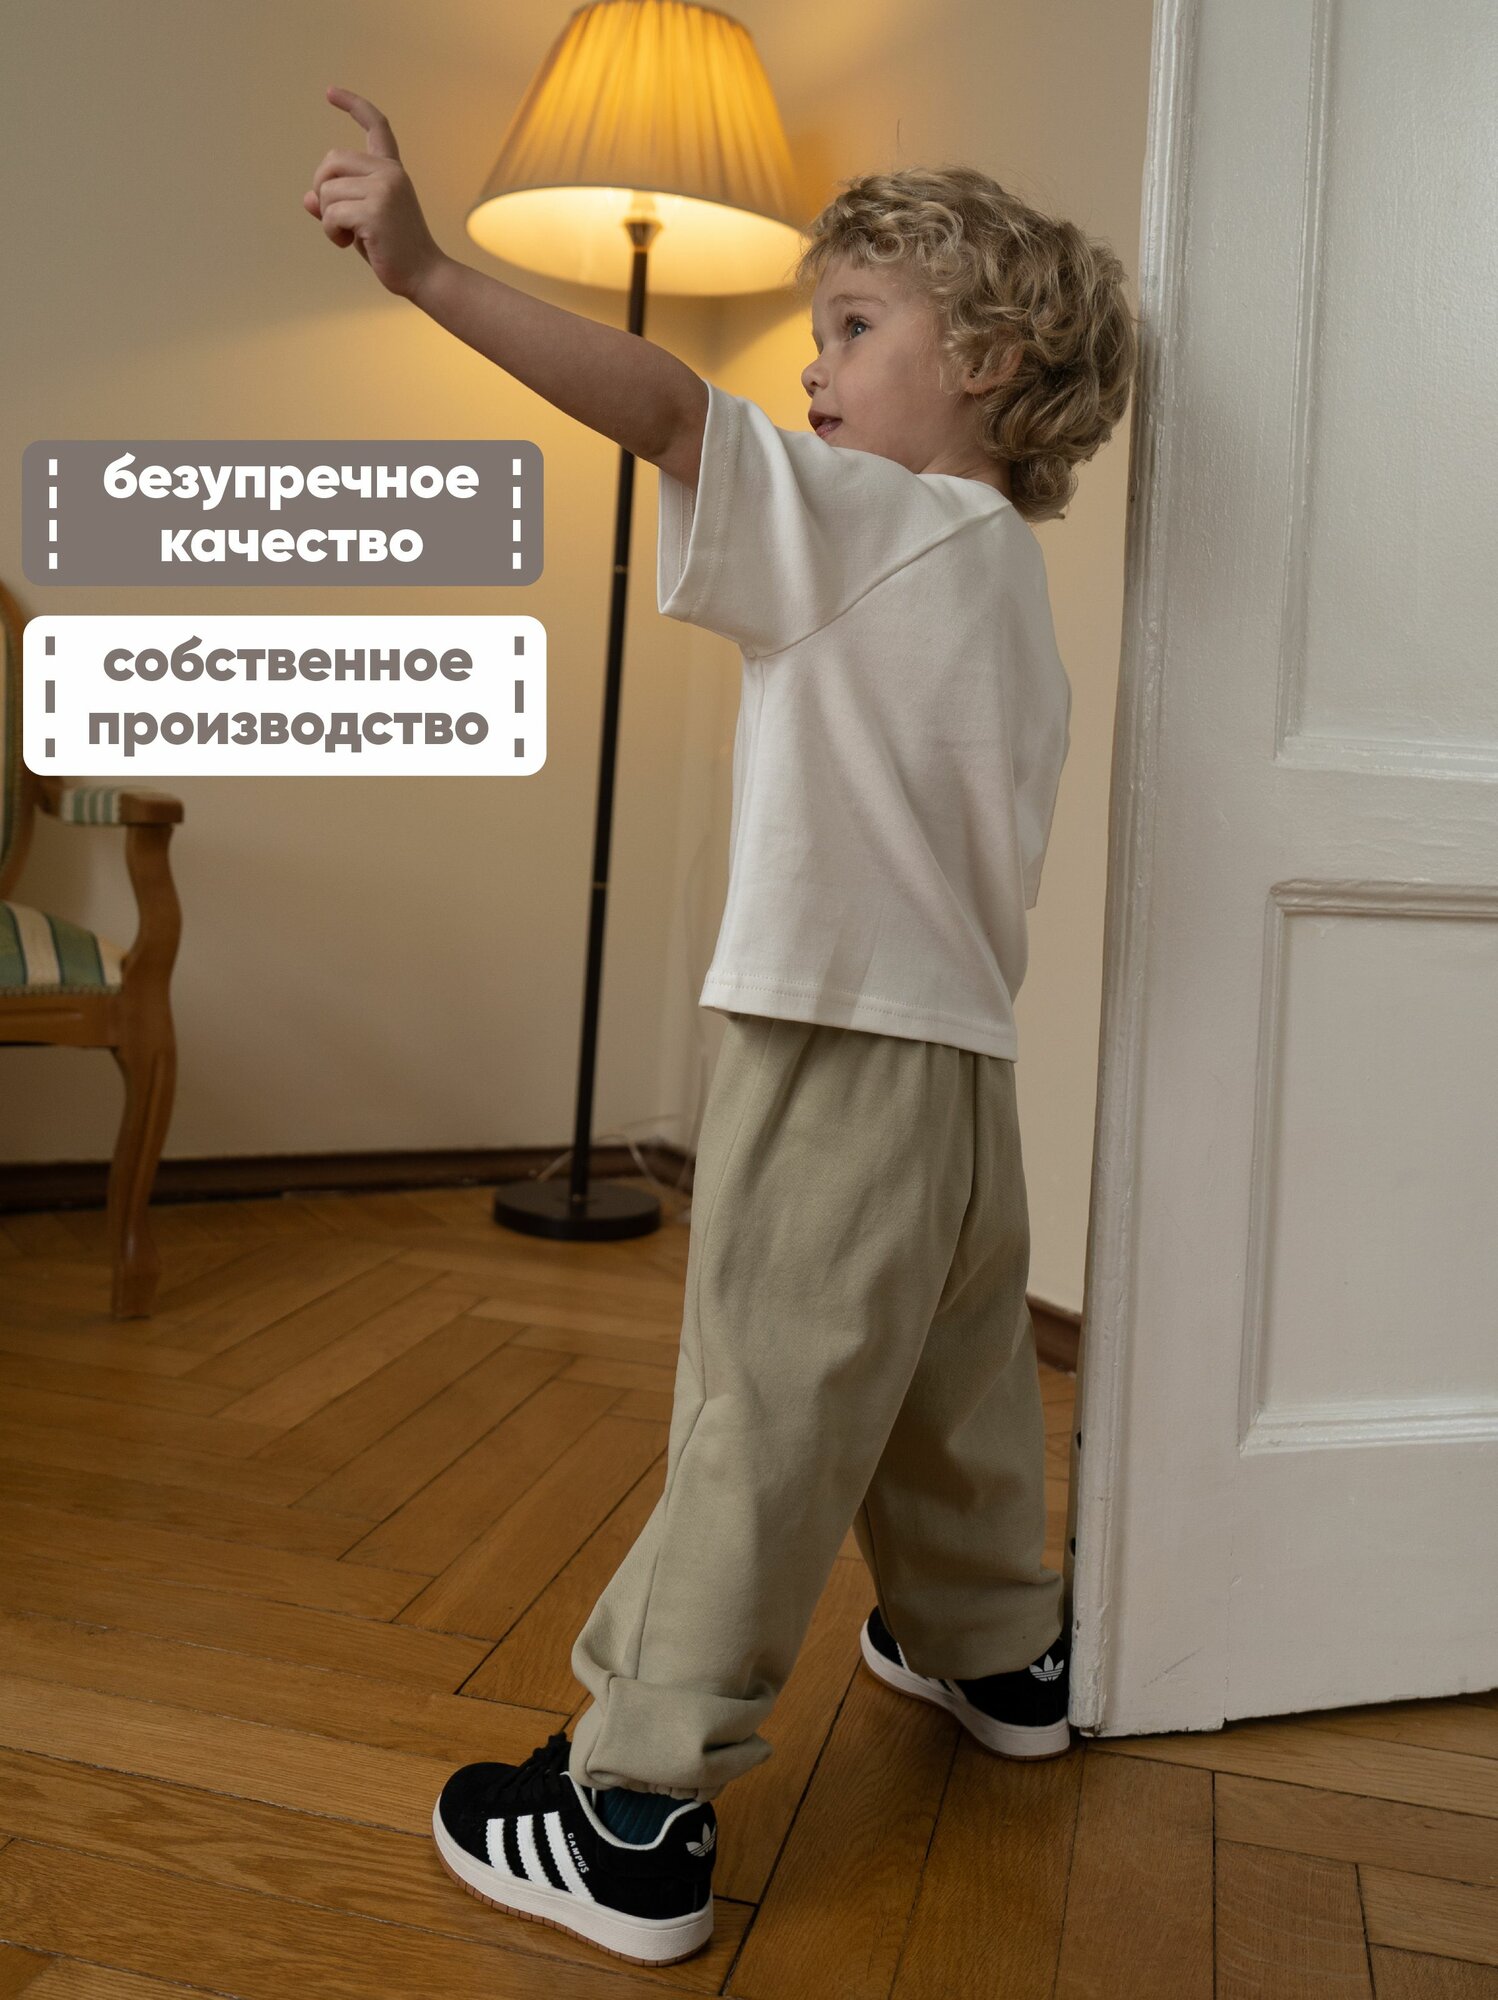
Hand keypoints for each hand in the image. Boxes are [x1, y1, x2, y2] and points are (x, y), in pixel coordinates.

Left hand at [304, 86, 445, 299]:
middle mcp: (390, 173)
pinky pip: (331, 213)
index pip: (375, 126)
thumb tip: (308, 199)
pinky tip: (348, 243)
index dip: (352, 105)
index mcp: (392, 170)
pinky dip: (331, 232)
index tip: (329, 92)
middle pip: (332, 160)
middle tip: (332, 215)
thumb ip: (337, 205)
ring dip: (328, 218)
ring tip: (347, 236)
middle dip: (322, 188)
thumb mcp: (362, 221)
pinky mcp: (375, 212)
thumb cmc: (393, 251)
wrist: (424, 275)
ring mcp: (384, 190)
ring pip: (327, 191)